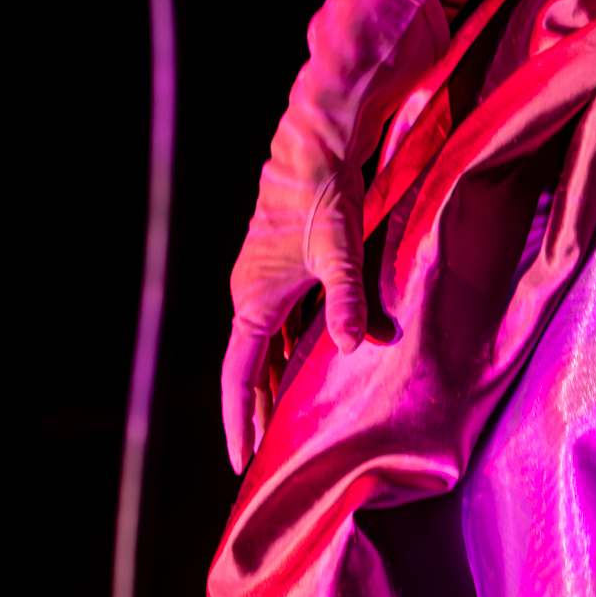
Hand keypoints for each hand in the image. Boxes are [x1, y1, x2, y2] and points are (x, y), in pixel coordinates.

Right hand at [220, 0, 446, 472]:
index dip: (241, 422)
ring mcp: (274, 274)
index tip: (242, 466)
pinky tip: (335, 358)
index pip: (240, 376)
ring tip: (303, 421)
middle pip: (256, 366)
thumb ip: (348, 300)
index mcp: (253, 296)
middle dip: (262, 410)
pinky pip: (300, 317)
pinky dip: (312, 343)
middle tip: (274, 456)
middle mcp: (255, 290)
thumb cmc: (324, 188)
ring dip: (291, 377)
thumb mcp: (339, 248)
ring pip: (279, 342)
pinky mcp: (298, 258)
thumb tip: (355, 344)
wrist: (320, 130)